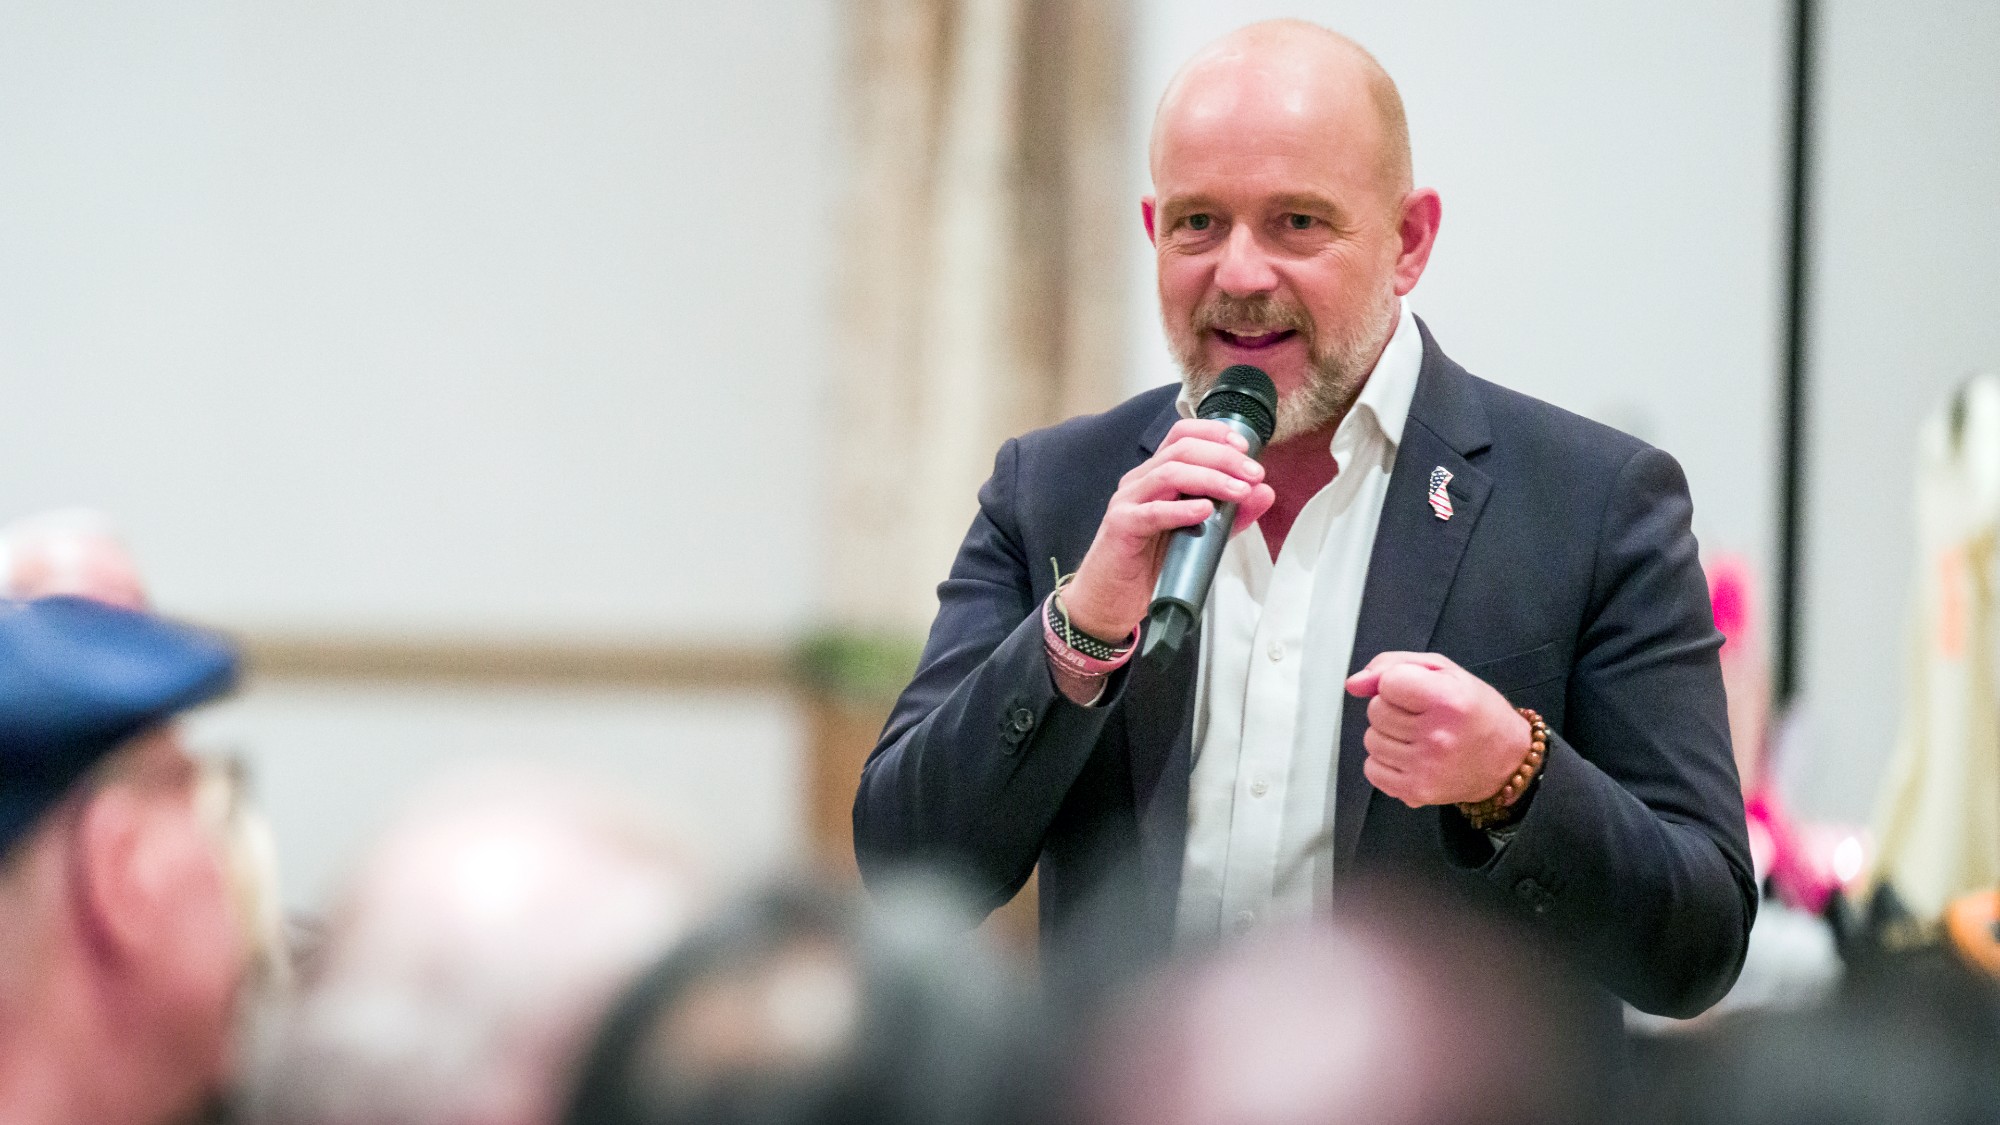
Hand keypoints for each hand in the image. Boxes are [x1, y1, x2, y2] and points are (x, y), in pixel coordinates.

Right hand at [1061, 419, 1274, 639]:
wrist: (1111, 599)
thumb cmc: (1149, 564)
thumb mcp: (1200, 536)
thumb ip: (1231, 515)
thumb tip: (1265, 493)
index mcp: (1157, 476)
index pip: (1182, 435)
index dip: (1214, 433)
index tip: (1245, 446)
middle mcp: (1140, 481)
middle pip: (1181, 449)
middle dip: (1223, 457)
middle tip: (1253, 474)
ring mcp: (1128, 501)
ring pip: (1169, 473)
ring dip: (1210, 479)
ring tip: (1238, 493)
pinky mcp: (1122, 526)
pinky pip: (1152, 512)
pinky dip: (1181, 509)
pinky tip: (1204, 511)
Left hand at [1344, 652, 1530, 807]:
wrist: (1507, 761)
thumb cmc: (1475, 710)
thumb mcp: (1444, 671)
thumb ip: (1393, 665)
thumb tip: (1353, 684)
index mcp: (1448, 700)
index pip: (1388, 683)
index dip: (1397, 683)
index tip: (1419, 692)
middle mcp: (1437, 736)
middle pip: (1376, 712)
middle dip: (1392, 708)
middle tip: (1421, 716)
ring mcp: (1426, 767)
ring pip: (1371, 740)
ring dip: (1388, 735)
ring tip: (1418, 737)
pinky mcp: (1416, 792)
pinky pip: (1372, 769)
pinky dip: (1385, 762)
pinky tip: (1411, 757)